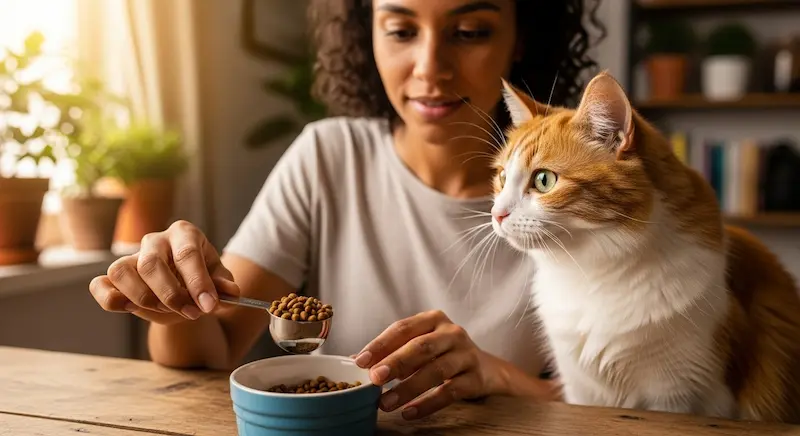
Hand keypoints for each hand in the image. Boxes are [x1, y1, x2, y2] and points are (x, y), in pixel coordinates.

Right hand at [88, 220, 239, 324]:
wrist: (186, 283)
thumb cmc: (203, 276)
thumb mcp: (220, 279)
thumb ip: (225, 286)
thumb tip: (231, 294)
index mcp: (184, 234)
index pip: (187, 254)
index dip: (198, 283)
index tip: (209, 306)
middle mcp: (155, 240)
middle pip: (151, 263)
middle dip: (171, 295)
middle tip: (192, 314)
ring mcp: (132, 256)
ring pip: (122, 271)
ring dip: (143, 298)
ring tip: (167, 313)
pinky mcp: (115, 276)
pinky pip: (101, 284)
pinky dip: (110, 299)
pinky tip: (129, 309)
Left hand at [353, 310, 507, 419]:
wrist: (487, 369)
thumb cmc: (444, 354)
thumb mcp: (421, 345)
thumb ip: (393, 350)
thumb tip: (357, 360)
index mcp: (433, 319)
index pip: (403, 328)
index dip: (381, 344)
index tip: (361, 361)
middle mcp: (452, 333)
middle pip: (420, 346)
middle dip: (395, 362)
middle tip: (375, 378)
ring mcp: (466, 355)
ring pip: (435, 370)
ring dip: (408, 388)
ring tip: (386, 403)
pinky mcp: (475, 378)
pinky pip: (449, 392)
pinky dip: (427, 404)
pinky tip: (409, 412)